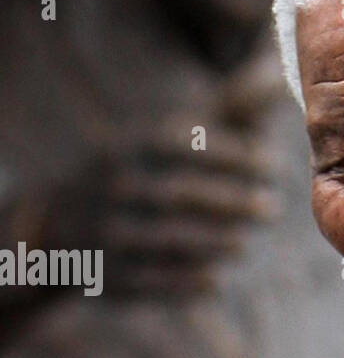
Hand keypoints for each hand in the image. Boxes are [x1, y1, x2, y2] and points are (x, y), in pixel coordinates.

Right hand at [43, 118, 281, 295]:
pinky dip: (180, 281)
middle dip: (230, 202)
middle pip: (178, 194)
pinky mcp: (102, 270)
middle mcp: (116, 185)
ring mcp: (105, 229)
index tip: (274, 166)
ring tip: (242, 245)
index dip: (233, 156)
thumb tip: (274, 74)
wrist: (56, 221)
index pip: (186, 146)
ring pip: (162, 238)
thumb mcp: (174, 131)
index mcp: (135, 145)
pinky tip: (214, 282)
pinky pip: (144, 278)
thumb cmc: (143, 168)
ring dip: (209, 242)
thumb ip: (227, 109)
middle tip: (273, 209)